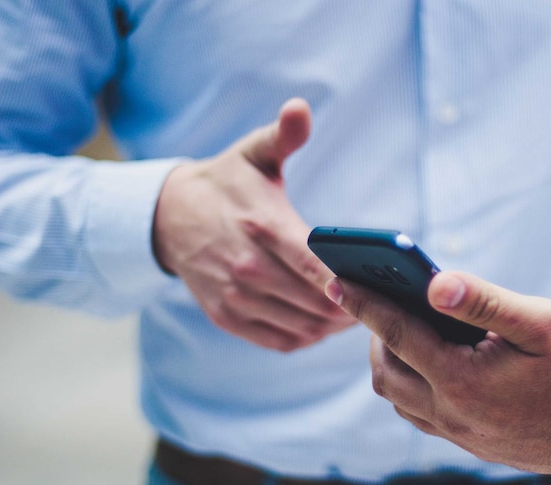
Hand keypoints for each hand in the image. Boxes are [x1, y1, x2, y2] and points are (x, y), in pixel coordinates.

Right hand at [153, 98, 356, 350]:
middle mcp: (247, 267)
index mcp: (262, 225)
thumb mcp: (253, 153)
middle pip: (316, 302)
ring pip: (302, 326)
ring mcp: (235, 296)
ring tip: (360, 314)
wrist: (168, 216)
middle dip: (353, 306)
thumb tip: (300, 108)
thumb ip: (283, 135)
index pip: (315, 264)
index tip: (378, 286)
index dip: (349, 282)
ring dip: (334, 326)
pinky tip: (325, 325)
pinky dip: (308, 337)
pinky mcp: (227, 316)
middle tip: (382, 302)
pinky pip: (280, 341)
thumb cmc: (226, 183)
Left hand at [326, 271, 550, 473]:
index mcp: (463, 381)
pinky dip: (411, 385)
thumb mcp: (537, 321)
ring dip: (391, 362)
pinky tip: (429, 362)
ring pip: (400, 399)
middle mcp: (454, 414)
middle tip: (378, 301)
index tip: (336, 280)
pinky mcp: (473, 444)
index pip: (396, 335)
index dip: (364, 304)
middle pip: (386, 373)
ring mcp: (462, 435)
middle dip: (373, 335)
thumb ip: (482, 300)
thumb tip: (433, 282)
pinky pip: (421, 415)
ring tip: (401, 328)